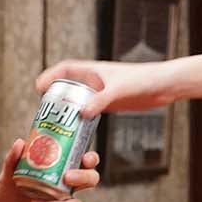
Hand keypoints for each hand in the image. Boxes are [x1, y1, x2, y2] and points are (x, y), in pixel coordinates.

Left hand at [0, 138, 100, 201]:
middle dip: (83, 177)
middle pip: (91, 179)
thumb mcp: (8, 175)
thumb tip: (20, 142)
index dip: (91, 158)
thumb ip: (13, 159)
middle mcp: (67, 186)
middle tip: (66, 177)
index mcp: (61, 170)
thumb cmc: (10, 193)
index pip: (85, 161)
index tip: (84, 158)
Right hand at [37, 60, 177, 116]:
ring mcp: (102, 93)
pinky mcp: (110, 104)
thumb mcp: (118, 90)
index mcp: (93, 70)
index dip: (50, 76)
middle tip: (43, 113)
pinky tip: (76, 132)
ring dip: (67, 111)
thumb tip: (82, 114)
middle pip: (68, 87)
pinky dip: (81, 119)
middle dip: (54, 98)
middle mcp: (95, 81)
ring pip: (78, 101)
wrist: (163, 86)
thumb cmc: (142, 80)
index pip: (65, 69)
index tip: (38, 88)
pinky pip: (90, 111)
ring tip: (54, 126)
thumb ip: (101, 100)